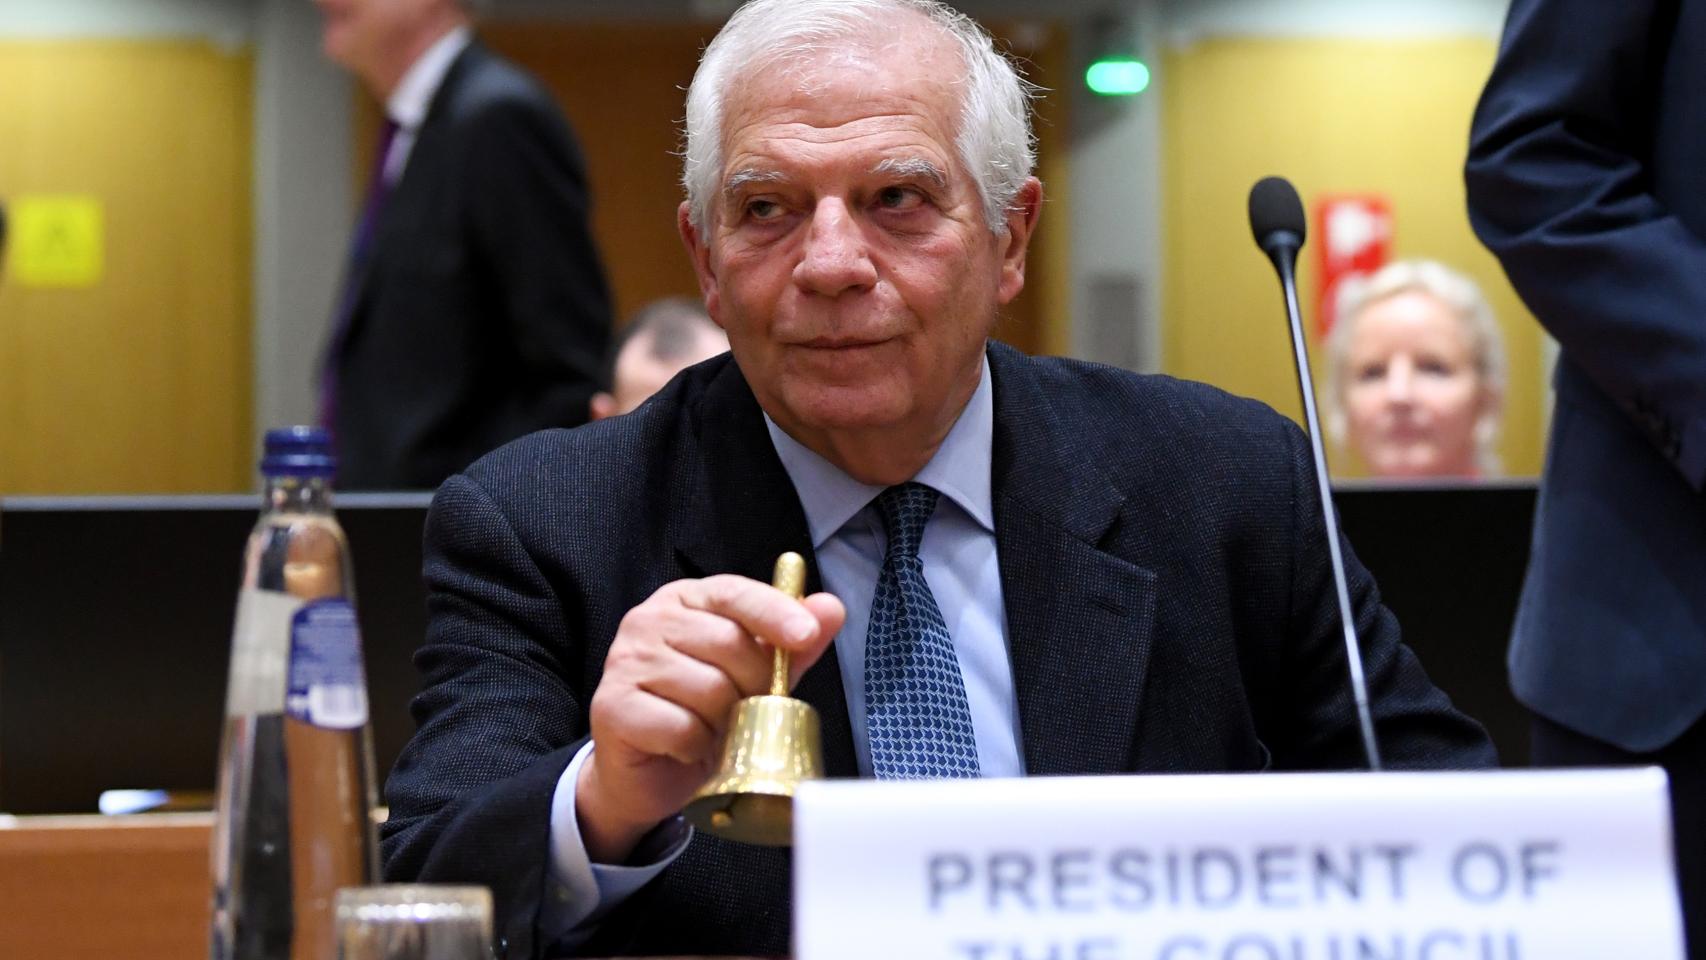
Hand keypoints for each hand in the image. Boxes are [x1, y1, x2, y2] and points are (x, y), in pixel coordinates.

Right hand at [575, 574, 844, 861]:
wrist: (645, 773)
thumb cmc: (700, 714)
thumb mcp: (753, 676)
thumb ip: (789, 644)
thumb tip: (831, 608)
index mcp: (685, 600)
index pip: (734, 592)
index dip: (773, 612)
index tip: (806, 635)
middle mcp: (649, 620)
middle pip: (728, 643)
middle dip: (753, 685)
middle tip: (747, 710)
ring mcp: (625, 660)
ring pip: (708, 688)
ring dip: (724, 721)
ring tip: (715, 730)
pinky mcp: (612, 706)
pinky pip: (681, 727)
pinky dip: (696, 746)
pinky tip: (688, 748)